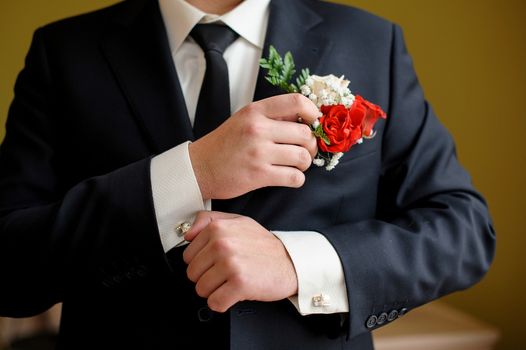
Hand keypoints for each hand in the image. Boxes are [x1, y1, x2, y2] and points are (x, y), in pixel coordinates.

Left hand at [182, 211, 297, 312]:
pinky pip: (215, 302)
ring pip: (201, 289)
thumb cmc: (263, 245)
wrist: (290, 262)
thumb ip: (209, 220)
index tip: (217, 261)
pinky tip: (235, 292)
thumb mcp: (238, 221)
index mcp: (218, 228)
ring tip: (232, 281)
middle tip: (226, 273)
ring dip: (216, 291)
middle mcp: (222, 244)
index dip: (202, 262)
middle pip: (192, 274)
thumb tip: (187, 234)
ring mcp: (230, 264)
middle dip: (207, 277)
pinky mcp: (239, 283)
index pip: (187, 255)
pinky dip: (224, 303)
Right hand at [189, 93, 319, 199]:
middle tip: (305, 150)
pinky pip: (294, 177)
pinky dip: (298, 179)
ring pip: (303, 157)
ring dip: (305, 163)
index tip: (313, 123)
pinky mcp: (259, 175)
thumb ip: (272, 116)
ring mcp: (259, 153)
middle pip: (305, 133)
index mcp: (255, 111)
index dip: (313, 112)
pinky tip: (290, 176)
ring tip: (296, 164)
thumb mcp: (244, 119)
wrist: (200, 167)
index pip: (297, 101)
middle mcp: (258, 129)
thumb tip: (307, 118)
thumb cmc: (225, 144)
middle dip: (311, 145)